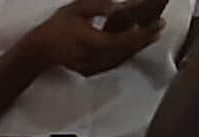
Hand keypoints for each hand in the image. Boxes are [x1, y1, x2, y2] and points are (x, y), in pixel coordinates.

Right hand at [29, 0, 165, 75]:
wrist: (38, 51)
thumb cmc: (56, 28)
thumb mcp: (75, 9)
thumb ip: (97, 6)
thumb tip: (117, 6)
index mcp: (93, 43)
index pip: (125, 40)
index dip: (144, 32)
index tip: (158, 23)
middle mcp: (96, 58)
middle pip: (128, 50)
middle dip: (145, 38)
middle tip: (159, 26)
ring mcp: (94, 66)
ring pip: (122, 58)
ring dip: (138, 47)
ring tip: (151, 35)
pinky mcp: (91, 69)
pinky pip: (114, 62)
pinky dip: (126, 54)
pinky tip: (133, 47)